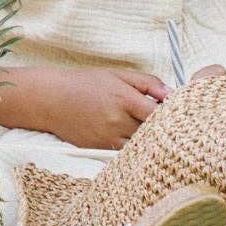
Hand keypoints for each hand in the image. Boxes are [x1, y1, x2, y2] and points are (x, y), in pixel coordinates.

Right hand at [40, 67, 169, 149]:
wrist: (50, 99)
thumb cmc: (84, 83)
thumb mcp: (117, 74)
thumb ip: (147, 82)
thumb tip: (171, 94)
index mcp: (124, 98)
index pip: (160, 113)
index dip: (171, 114)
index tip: (175, 111)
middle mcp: (117, 121)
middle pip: (153, 131)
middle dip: (161, 126)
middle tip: (163, 119)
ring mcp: (108, 137)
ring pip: (141, 144)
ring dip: (147, 137)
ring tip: (142, 125)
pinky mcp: (101, 148)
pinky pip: (126, 151)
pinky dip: (132, 145)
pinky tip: (128, 134)